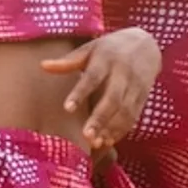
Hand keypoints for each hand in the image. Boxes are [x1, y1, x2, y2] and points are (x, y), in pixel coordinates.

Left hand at [40, 26, 161, 149]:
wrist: (145, 45)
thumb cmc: (109, 48)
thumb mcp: (90, 49)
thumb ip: (68, 61)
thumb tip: (42, 66)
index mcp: (106, 59)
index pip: (93, 77)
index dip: (80, 93)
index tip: (67, 109)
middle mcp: (123, 73)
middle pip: (112, 98)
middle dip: (100, 118)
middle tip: (85, 135)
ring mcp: (135, 86)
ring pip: (125, 111)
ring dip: (111, 128)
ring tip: (95, 142)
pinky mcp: (142, 98)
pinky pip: (133, 116)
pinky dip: (122, 130)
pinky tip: (108, 141)